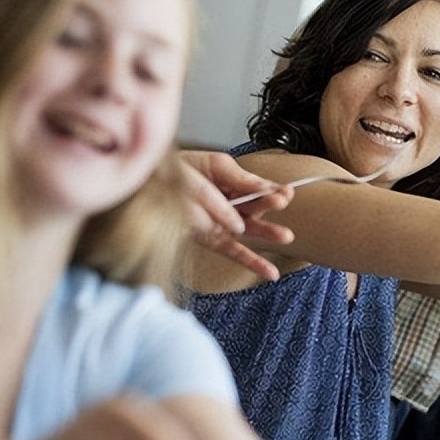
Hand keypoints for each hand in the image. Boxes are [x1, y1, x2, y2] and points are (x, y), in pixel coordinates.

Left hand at [178, 150, 293, 280]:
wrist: (152, 181)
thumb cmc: (185, 168)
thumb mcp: (215, 165)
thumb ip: (238, 179)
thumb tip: (259, 193)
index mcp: (237, 182)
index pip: (260, 187)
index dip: (274, 190)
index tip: (286, 191)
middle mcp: (234, 203)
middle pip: (257, 206)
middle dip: (270, 204)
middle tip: (281, 201)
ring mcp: (225, 223)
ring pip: (251, 229)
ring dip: (269, 233)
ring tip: (286, 236)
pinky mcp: (213, 240)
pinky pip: (235, 252)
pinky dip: (253, 262)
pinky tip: (271, 273)